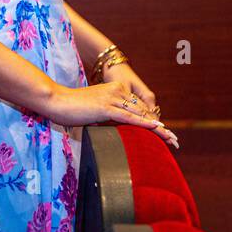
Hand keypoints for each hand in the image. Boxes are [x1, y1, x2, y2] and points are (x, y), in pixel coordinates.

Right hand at [46, 79, 177, 148]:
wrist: (56, 101)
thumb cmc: (70, 108)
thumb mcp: (94, 111)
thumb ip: (107, 116)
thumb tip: (116, 130)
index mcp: (115, 90)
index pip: (140, 108)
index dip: (154, 121)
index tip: (167, 134)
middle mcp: (117, 92)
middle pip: (144, 112)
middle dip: (161, 128)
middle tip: (175, 140)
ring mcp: (112, 98)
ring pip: (140, 115)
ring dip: (158, 129)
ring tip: (172, 140)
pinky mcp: (106, 107)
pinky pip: (129, 118)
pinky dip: (144, 124)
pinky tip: (156, 129)